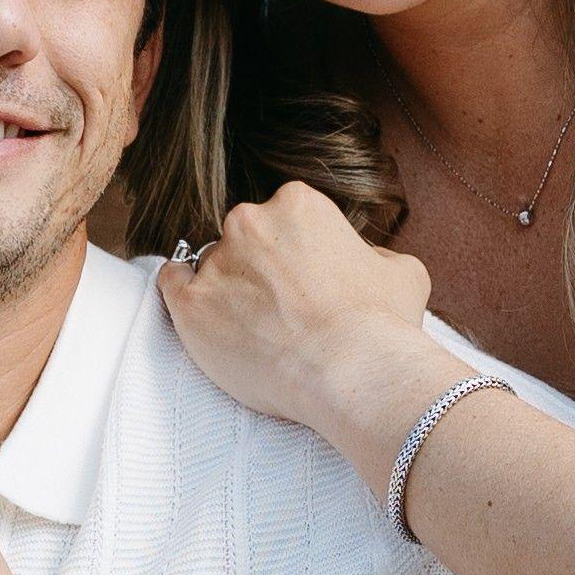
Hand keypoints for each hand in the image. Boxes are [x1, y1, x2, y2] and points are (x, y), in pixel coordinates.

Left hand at [156, 182, 449, 468]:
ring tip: (253, 330)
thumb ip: (372, 253)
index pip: (283, 220)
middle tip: (280, 310)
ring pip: (212, 265)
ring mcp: (217, 261)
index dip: (294, 254)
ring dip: (228, 290)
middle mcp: (250, 221)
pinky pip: (172, 284)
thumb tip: (361, 258)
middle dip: (259, 269)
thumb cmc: (381, 324)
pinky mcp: (192, 303)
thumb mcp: (402, 271)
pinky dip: (183, 294)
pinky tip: (202, 312)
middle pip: (245, 239)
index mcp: (297, 204)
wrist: (351, 370)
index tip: (303, 284)